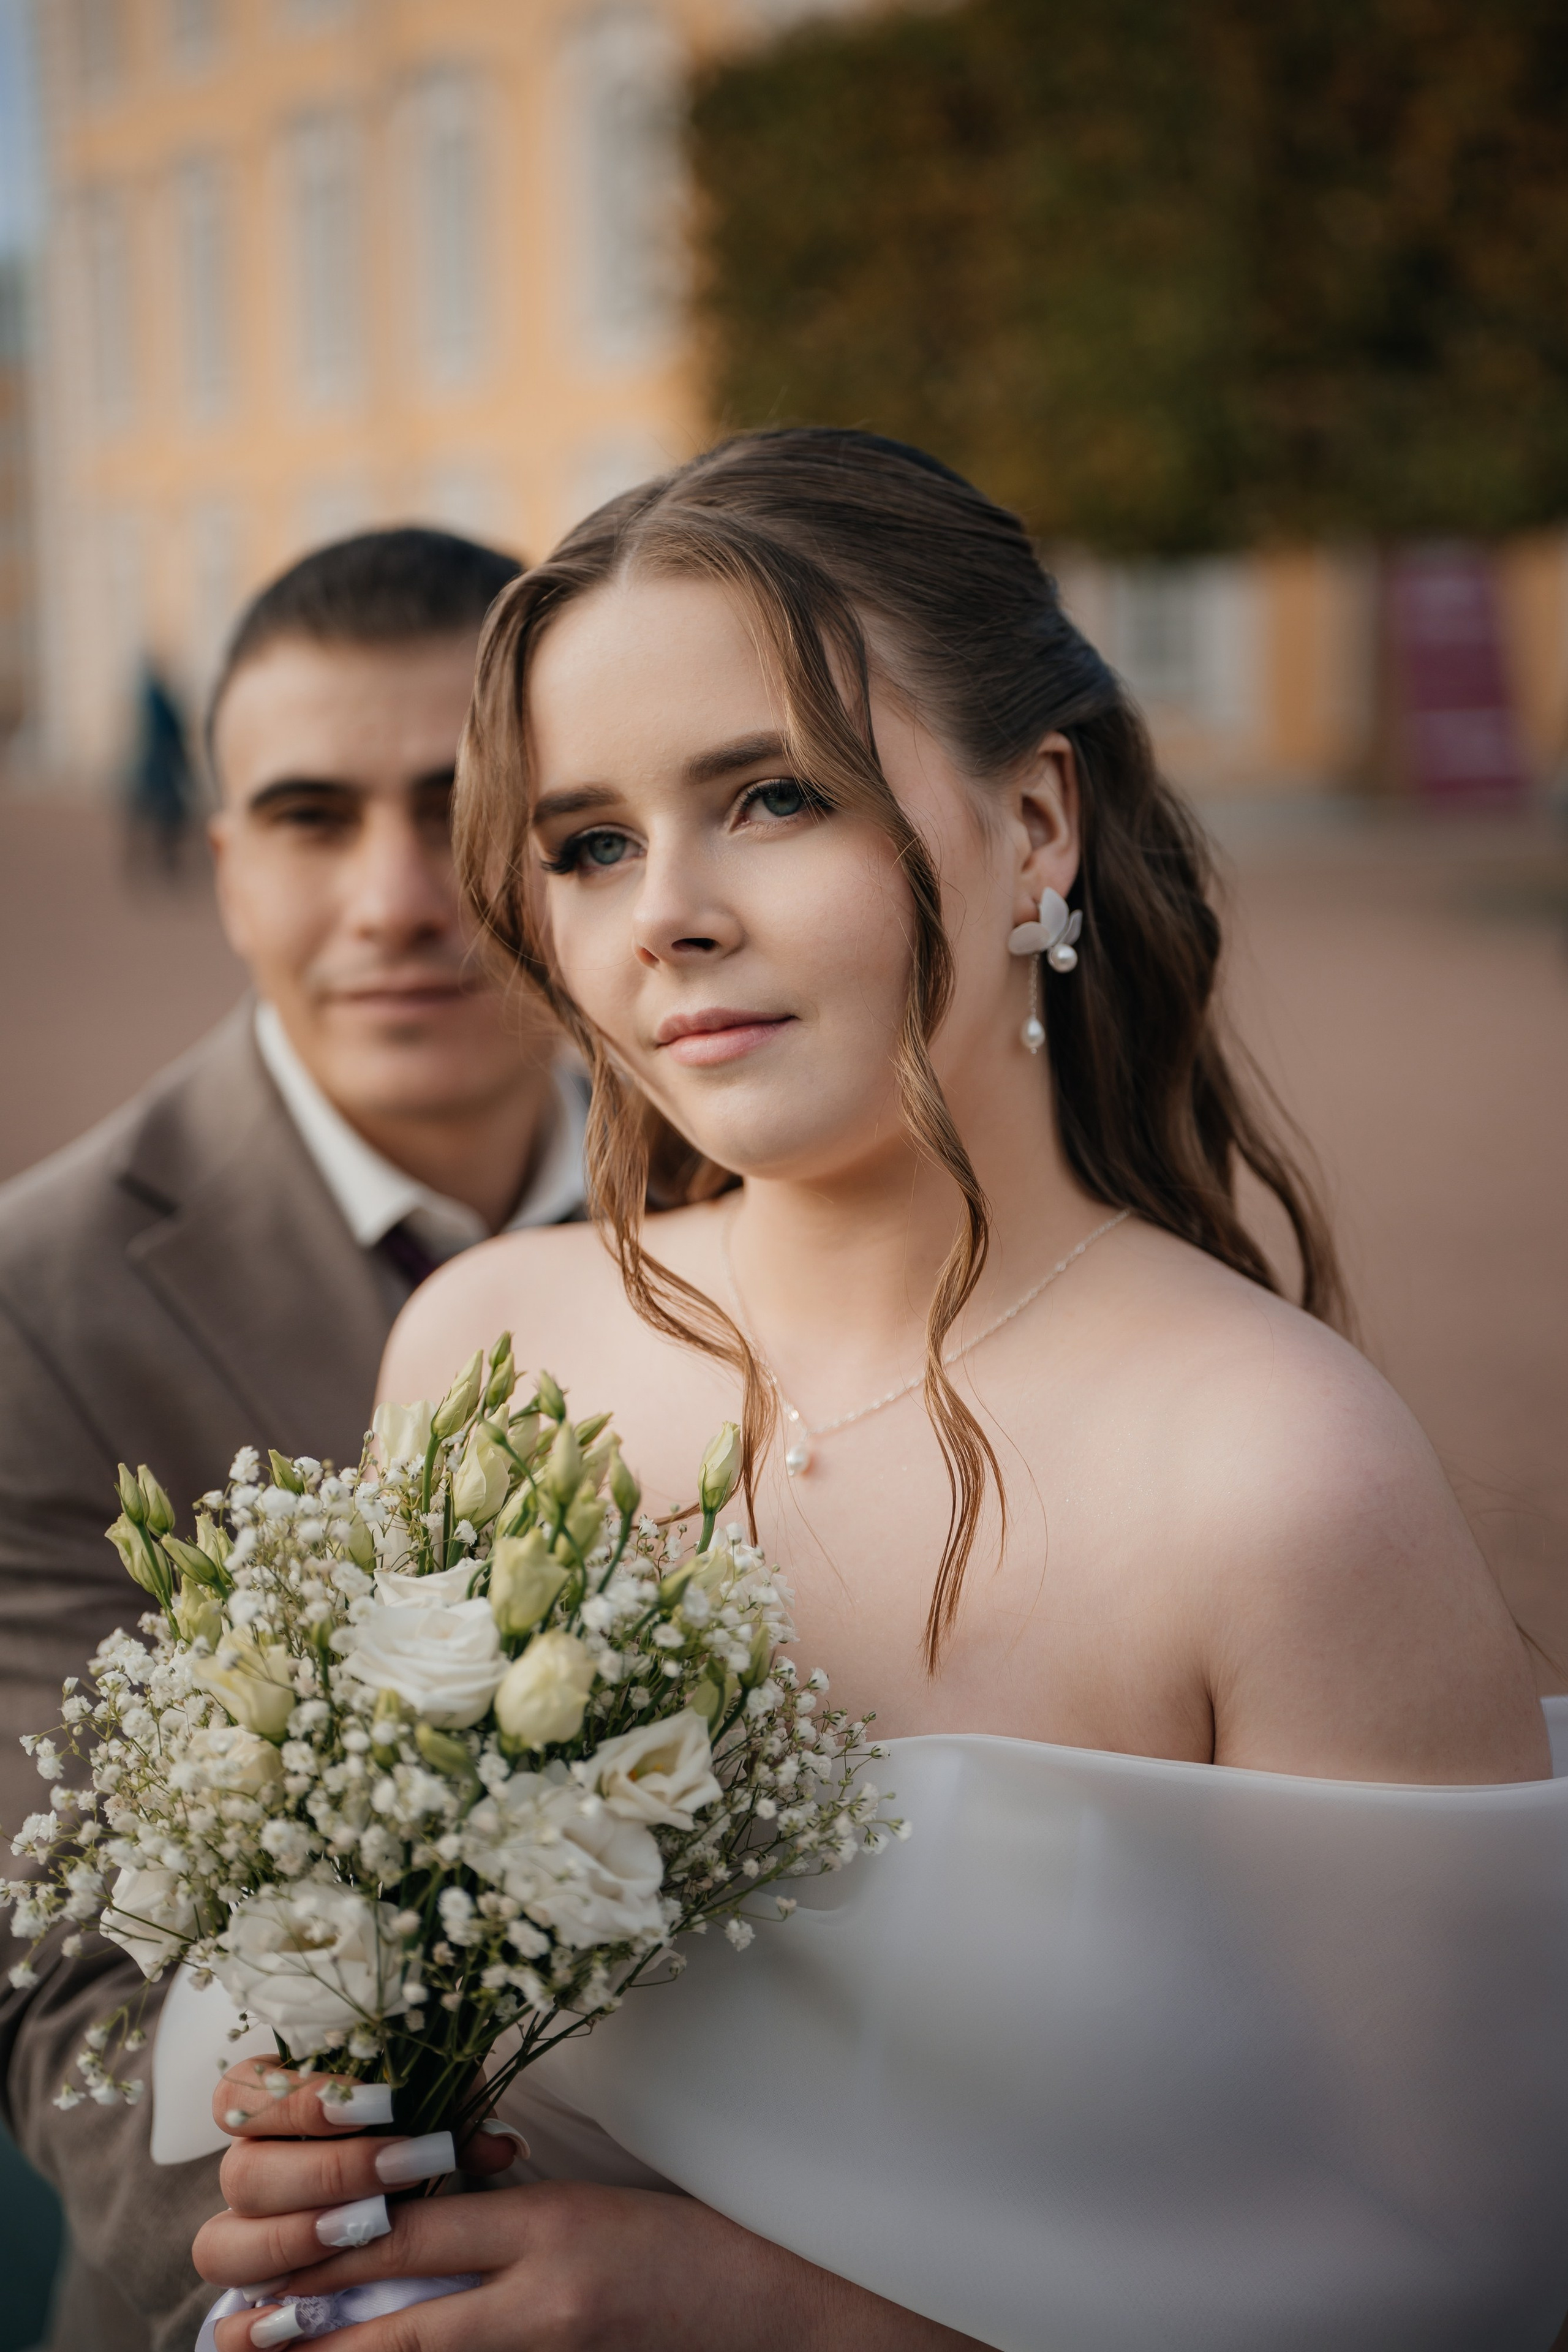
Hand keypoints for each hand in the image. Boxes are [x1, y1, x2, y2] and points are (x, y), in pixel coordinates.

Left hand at [196, 2062, 979, 2350]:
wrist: (778, 2302)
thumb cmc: (689, 2237)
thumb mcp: (591, 2201)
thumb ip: (505, 2207)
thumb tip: (415, 2207)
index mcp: (553, 2221)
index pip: (423, 2232)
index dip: (341, 2243)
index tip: (274, 2254)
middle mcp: (546, 2292)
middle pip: (408, 2315)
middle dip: (322, 2327)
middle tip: (247, 2326)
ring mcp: (555, 2345)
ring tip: (278, 2350)